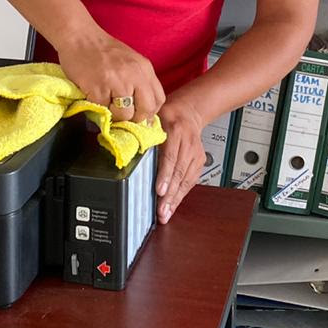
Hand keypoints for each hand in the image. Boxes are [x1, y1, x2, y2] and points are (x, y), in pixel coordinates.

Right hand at [54, 27, 164, 122]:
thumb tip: (142, 111)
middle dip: (135, 119)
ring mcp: (116, 81)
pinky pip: (104, 110)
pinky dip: (99, 107)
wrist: (79, 36)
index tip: (138, 116)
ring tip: (106, 103)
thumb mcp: (130, 61)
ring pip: (125, 114)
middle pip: (146, 109)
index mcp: (144, 68)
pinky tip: (93, 95)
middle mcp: (134, 74)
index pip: (158, 99)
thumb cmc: (102, 49)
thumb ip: (138, 81)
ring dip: (115, 115)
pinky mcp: (98, 87)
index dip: (149, 113)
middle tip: (123, 116)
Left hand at [155, 96, 205, 224]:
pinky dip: (181, 195)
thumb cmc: (167, 116)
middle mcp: (188, 143)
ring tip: (166, 213)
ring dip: (175, 199)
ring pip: (186, 180)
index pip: (170, 157)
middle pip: (179, 172)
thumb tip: (127, 150)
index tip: (160, 190)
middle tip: (161, 211)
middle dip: (170, 194)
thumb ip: (143, 132)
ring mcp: (196, 154)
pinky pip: (191, 181)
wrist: (189, 113)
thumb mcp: (153, 118)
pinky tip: (173, 206)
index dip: (165, 175)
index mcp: (176, 130)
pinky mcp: (200, 162)